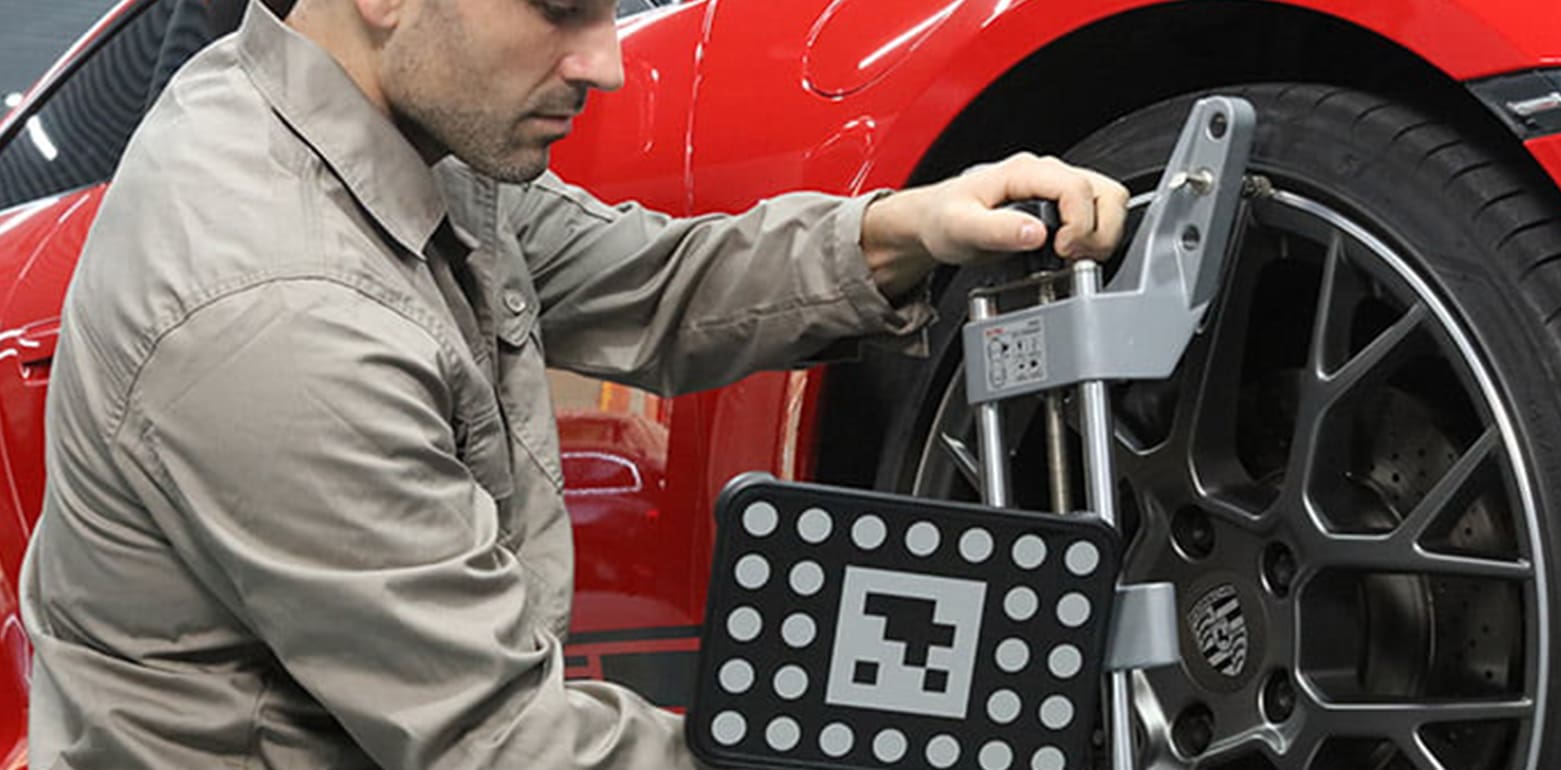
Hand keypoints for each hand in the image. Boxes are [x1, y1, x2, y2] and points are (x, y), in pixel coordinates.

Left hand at [861, 153, 1128, 295]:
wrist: (935, 221)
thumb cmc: (944, 219)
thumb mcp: (962, 228)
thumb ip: (998, 231)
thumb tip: (1036, 233)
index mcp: (1025, 172)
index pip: (1077, 189)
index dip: (1079, 225)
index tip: (1061, 250)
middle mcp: (1047, 174)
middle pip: (1107, 193)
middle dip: (1100, 232)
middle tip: (1072, 256)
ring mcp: (1058, 188)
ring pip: (1109, 202)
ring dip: (1102, 234)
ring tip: (1073, 256)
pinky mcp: (1062, 205)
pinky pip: (1099, 214)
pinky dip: (1095, 237)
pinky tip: (1070, 253)